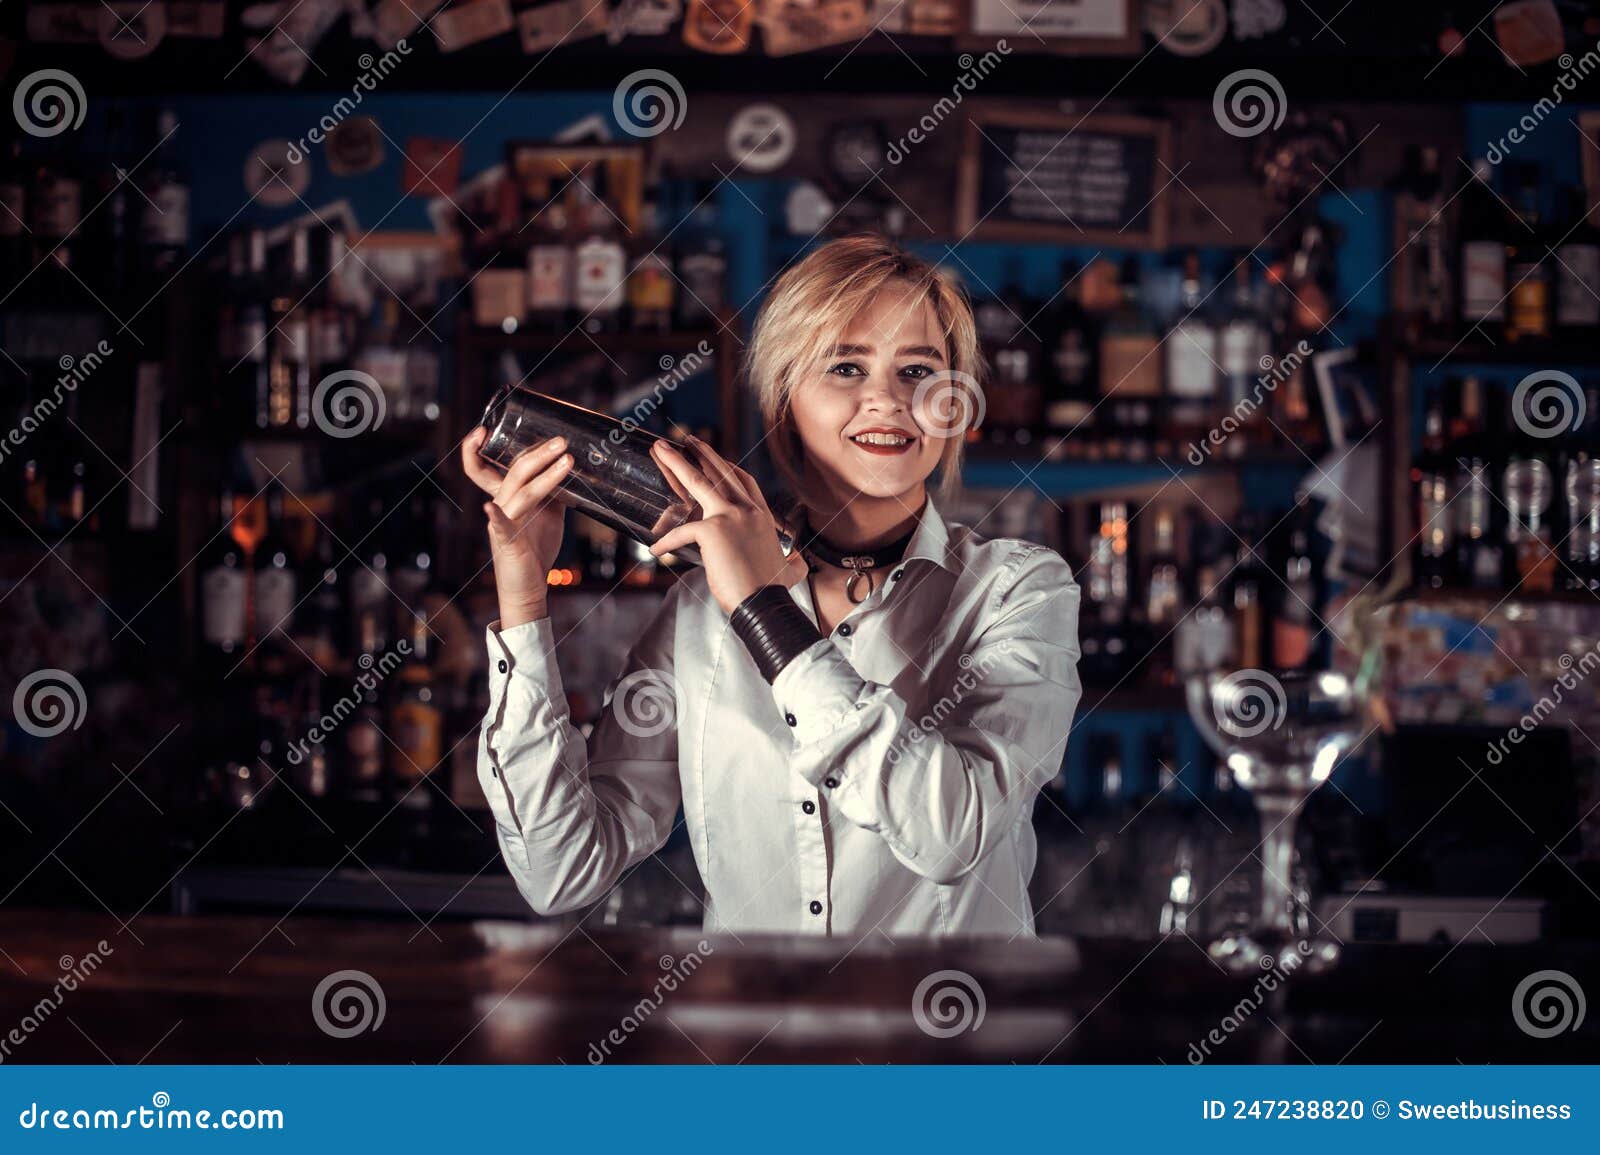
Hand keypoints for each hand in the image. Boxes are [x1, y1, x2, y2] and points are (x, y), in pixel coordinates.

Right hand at [461, 426, 571, 627]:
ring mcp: (502, 523)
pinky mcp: (507, 543)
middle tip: (561, 441)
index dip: (476, 449)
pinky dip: (496, 516)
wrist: (528, 586)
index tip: (483, 429)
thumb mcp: (549, 513)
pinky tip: (490, 508)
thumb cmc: (535, 548)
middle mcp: (500, 505)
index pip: (485, 468)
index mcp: (506, 497)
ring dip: (544, 476)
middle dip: (537, 453)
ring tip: (566, 460)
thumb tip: (570, 467)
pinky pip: (499, 527)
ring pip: (520, 493)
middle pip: (514, 472)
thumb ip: (554, 491)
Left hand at [649, 435, 807, 614]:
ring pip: (698, 482)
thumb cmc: (773, 591)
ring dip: (677, 463)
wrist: (765, 604)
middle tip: (685, 440)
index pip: (744, 482)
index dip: (727, 467)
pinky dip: (666, 541)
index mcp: (762, 517)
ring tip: (661, 449)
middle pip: (720, 472)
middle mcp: (747, 511)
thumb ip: (792, 560)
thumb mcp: (791, 569)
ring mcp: (730, 518)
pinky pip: (681, 531)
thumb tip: (796, 561)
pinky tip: (656, 549)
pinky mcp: (712, 531)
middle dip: (700, 453)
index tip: (714, 458)